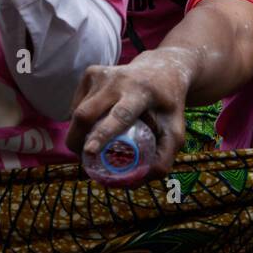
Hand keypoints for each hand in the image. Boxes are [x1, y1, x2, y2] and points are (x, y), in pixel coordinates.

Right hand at [67, 50, 191, 181]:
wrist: (163, 69)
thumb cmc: (168, 106)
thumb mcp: (176, 131)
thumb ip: (163, 159)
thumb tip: (135, 183)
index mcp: (142, 92)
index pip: (119, 115)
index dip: (102, 135)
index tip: (89, 151)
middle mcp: (119, 80)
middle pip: (86, 113)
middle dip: (77, 140)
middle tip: (83, 159)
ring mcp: (102, 74)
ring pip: (77, 111)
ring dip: (79, 132)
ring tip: (93, 139)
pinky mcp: (91, 73)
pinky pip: (77, 104)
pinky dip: (81, 119)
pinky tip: (98, 119)